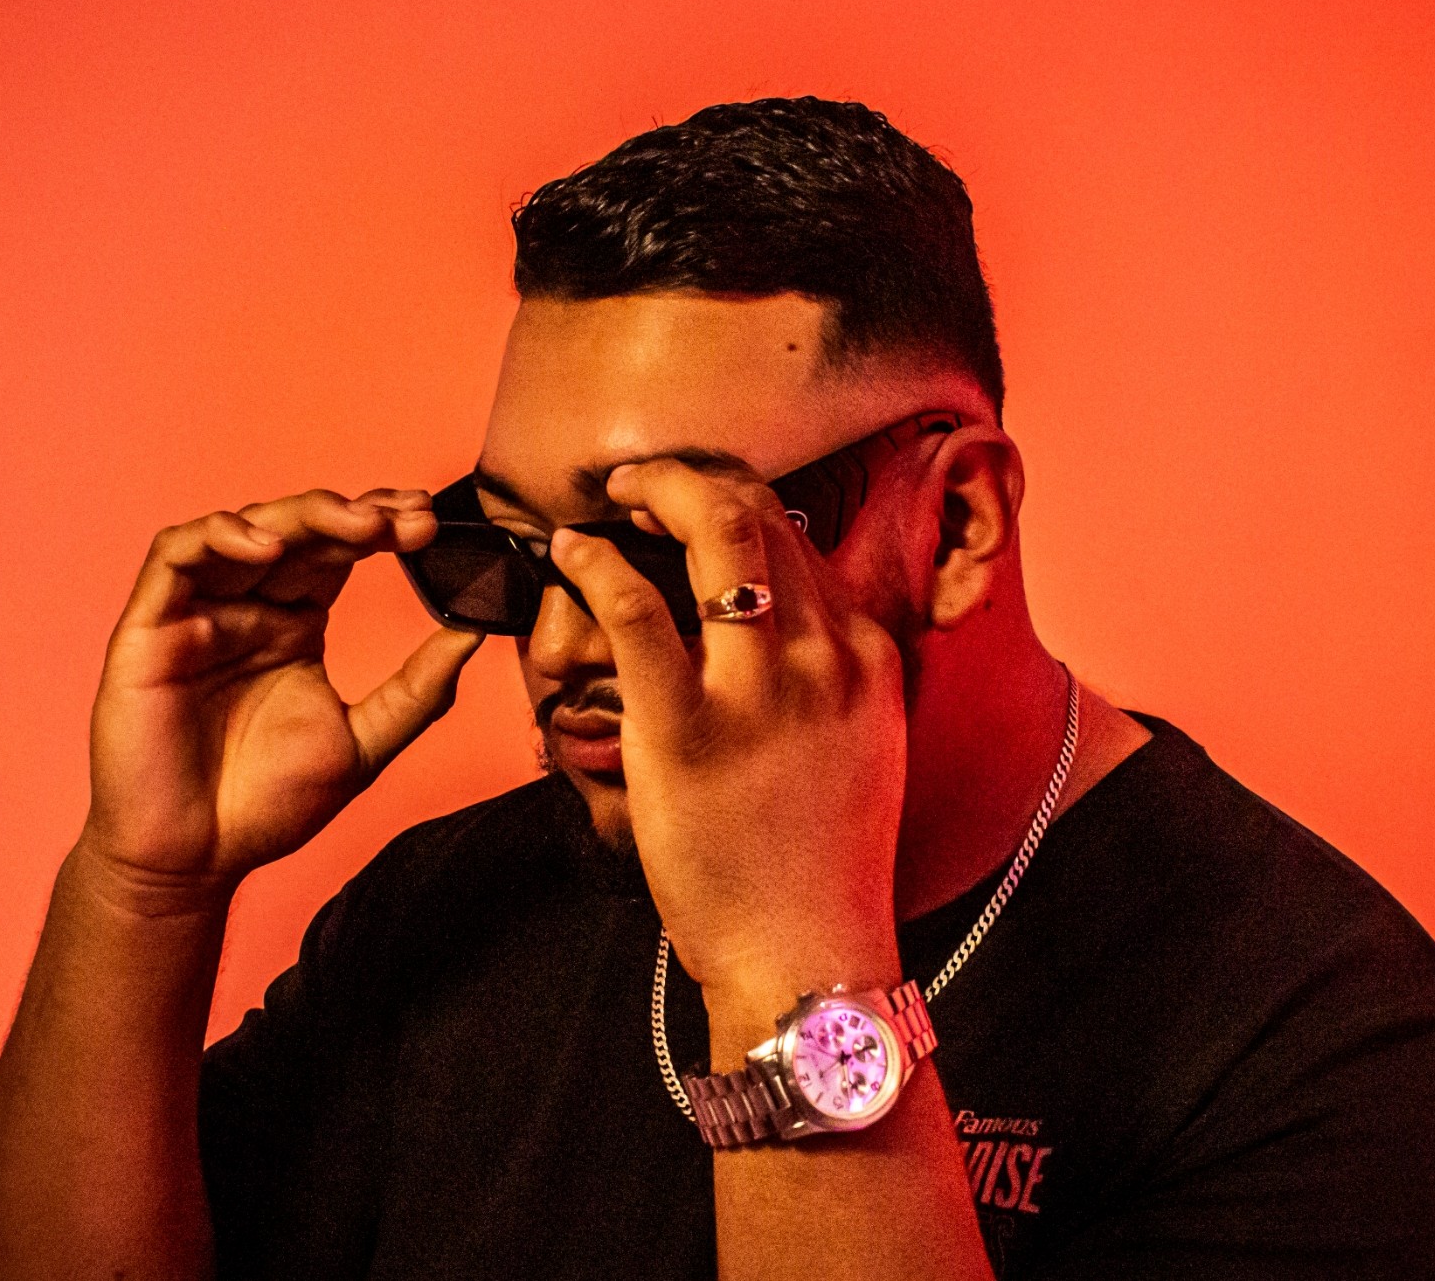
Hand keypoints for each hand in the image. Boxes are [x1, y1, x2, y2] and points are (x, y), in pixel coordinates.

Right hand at [81, 488, 482, 904]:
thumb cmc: (266, 807)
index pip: (339, 552)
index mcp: (295, 624)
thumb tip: (474, 633)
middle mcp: (248, 607)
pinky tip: (266, 546)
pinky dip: (219, 537)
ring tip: (357, 525)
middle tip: (408, 518)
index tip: (430, 524)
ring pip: (243, 528)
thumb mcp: (364, 743)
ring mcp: (197, 612)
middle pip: (299, 529)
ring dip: (301, 514)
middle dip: (356, 513)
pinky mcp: (150, 626)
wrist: (195, 862)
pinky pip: (175, 556)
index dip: (383, 526)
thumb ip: (417, 691)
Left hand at [548, 463, 909, 1012]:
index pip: (802, 541)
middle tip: (642, 481)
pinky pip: (635, 607)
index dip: (739, 505)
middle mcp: (822, 656)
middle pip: (760, 514)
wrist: (809, 960)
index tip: (692, 506)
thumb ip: (832, 680)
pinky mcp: (686, 728)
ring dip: (651, 491)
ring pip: (711, 530)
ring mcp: (758, 689)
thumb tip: (787, 633)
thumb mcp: (862, 751)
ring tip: (609, 496)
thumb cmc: (821, 869)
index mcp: (865, 658)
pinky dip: (594, 561)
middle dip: (692, 475)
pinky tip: (569, 553)